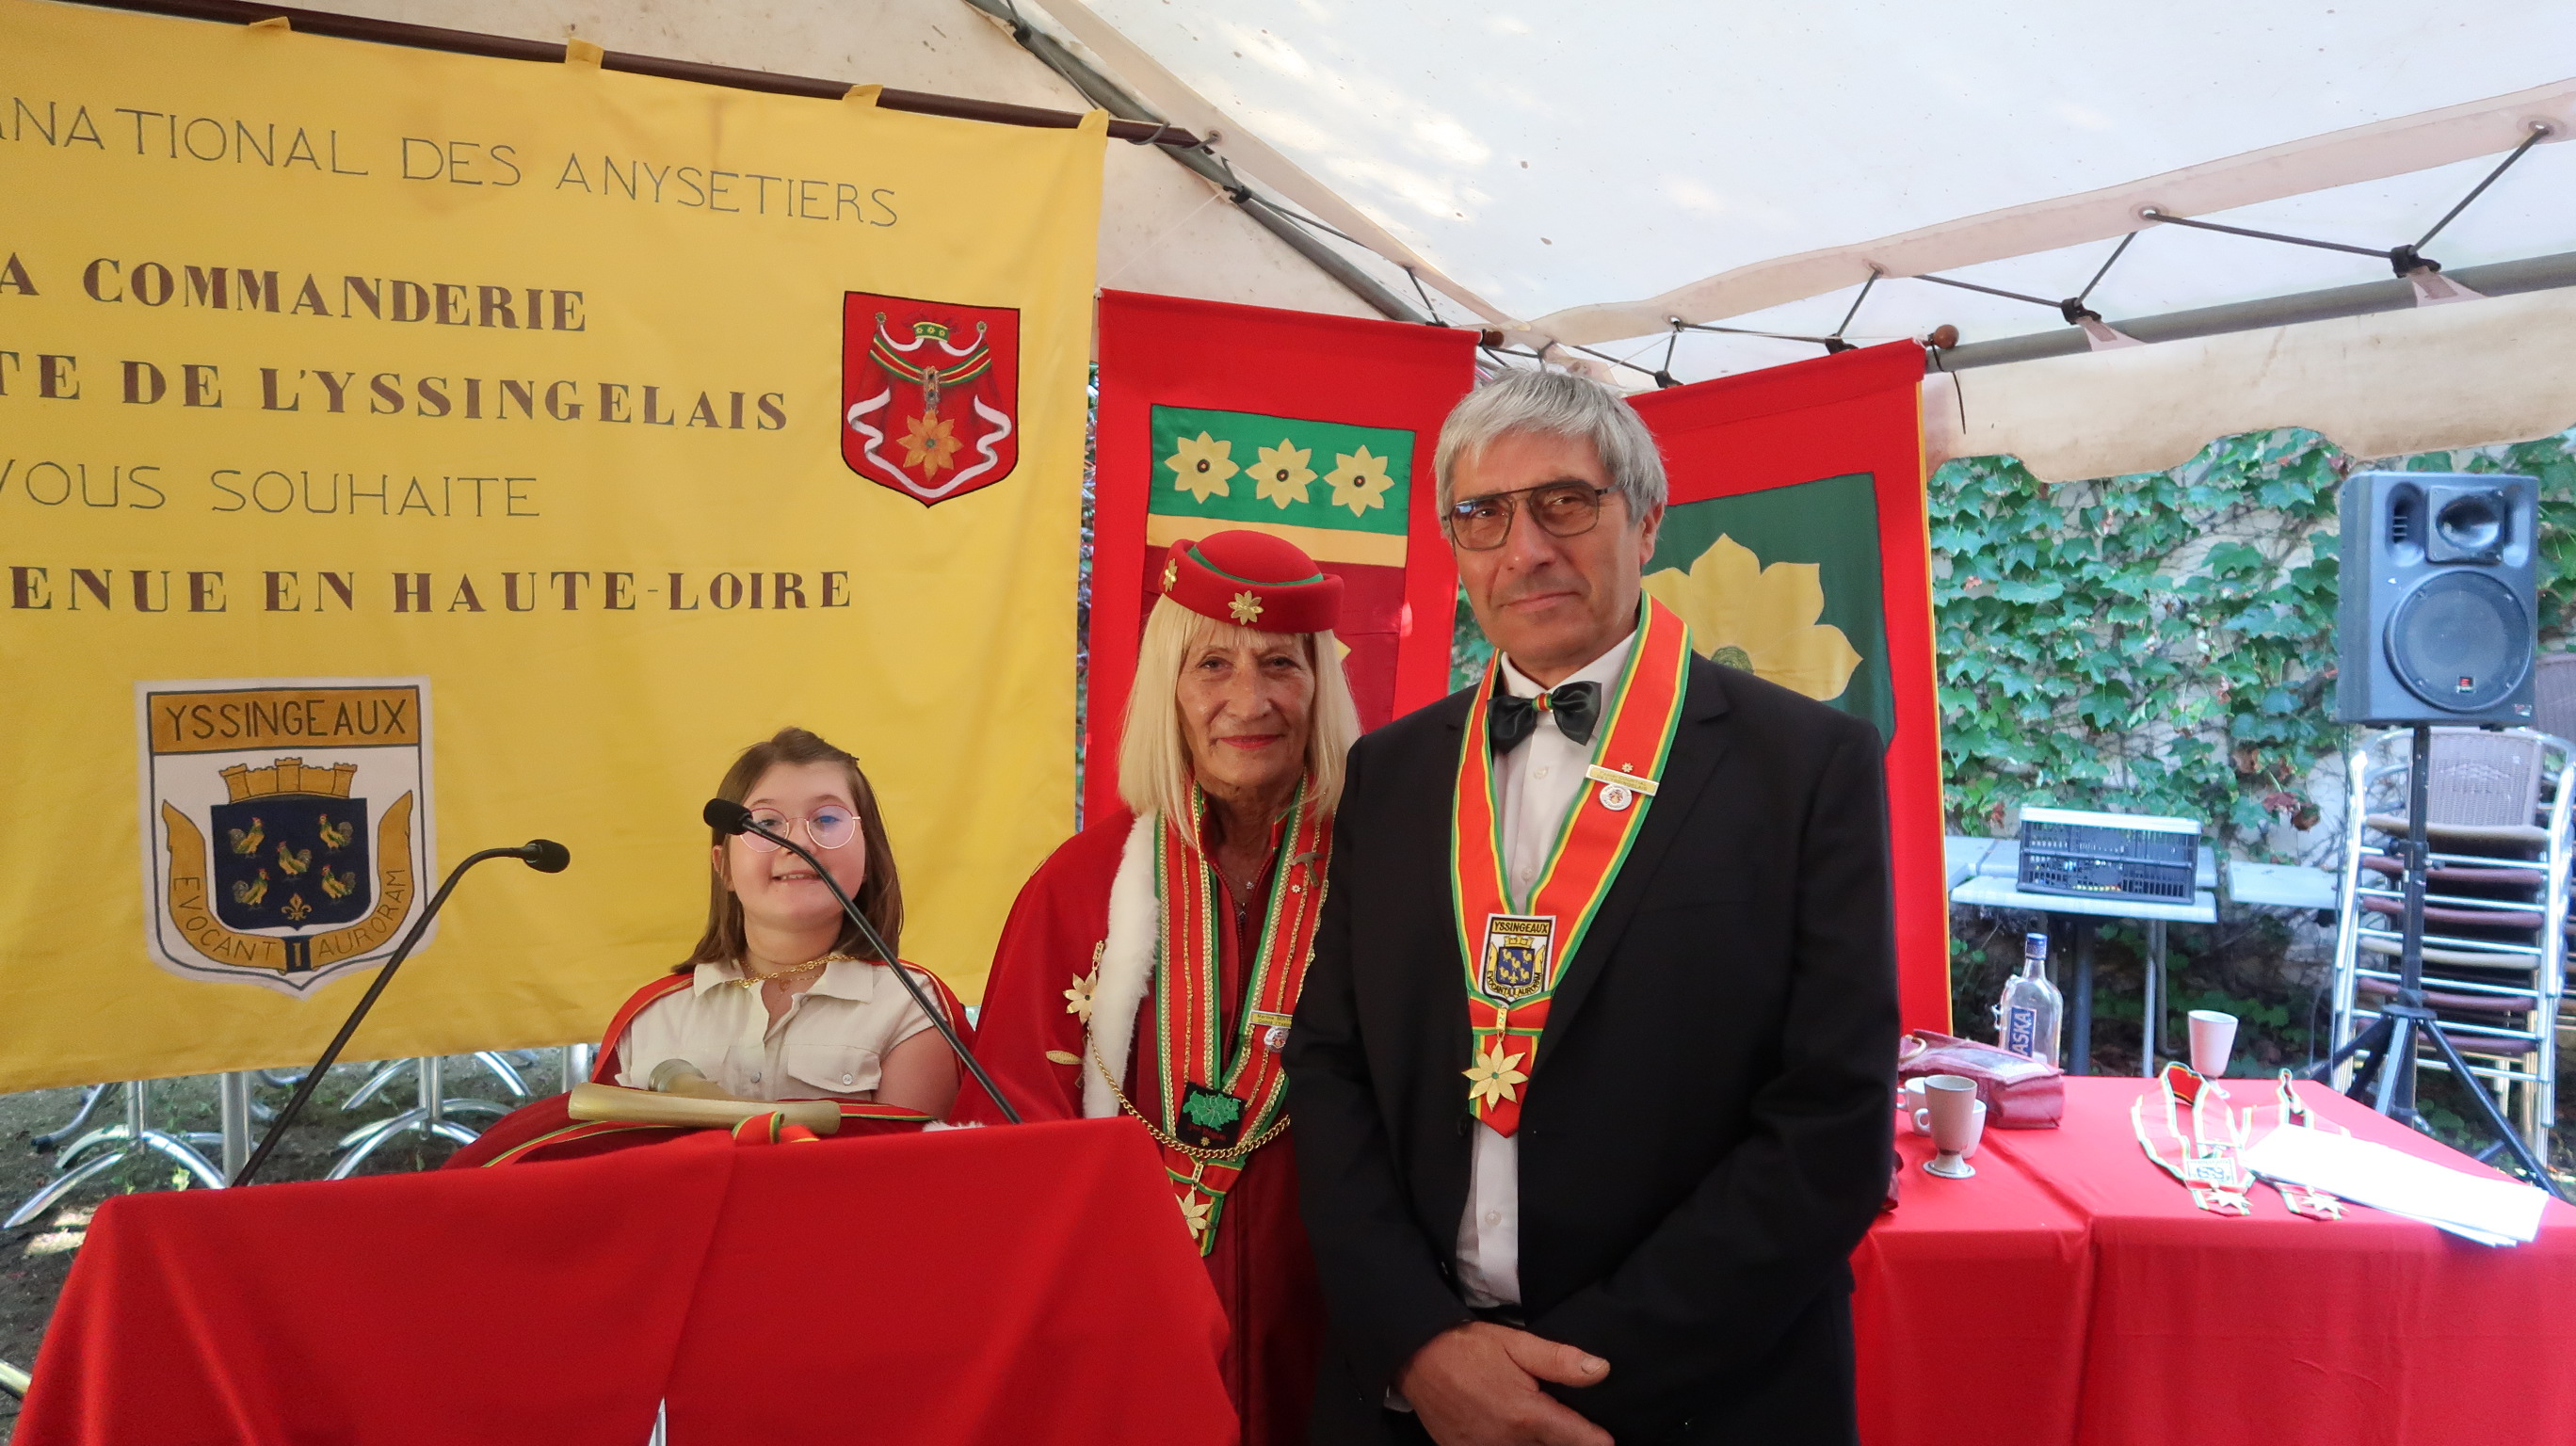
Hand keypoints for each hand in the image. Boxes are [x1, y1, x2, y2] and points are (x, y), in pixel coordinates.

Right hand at [1397, 1321, 1611, 1445]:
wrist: (1416, 1356)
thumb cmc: (1469, 1348)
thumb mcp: (1516, 1344)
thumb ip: (1560, 1361)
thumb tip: (1601, 1370)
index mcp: (1526, 1416)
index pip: (1577, 1440)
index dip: (1597, 1441)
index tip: (1607, 1440)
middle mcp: (1507, 1443)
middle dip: (1566, 1442)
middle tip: (1571, 1428)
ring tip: (1538, 1430)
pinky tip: (1512, 1435)